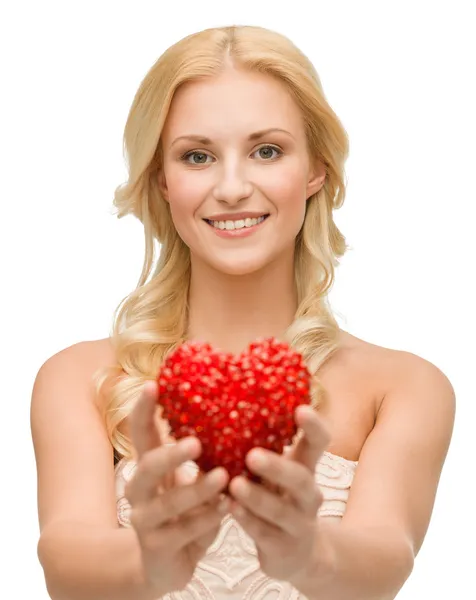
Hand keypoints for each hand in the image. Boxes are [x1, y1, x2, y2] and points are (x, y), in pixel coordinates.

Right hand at [124, 381, 229, 593]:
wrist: (166, 566)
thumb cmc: (185, 512)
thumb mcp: (190, 480)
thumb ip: (202, 456)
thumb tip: (232, 413)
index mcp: (148, 466)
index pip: (140, 432)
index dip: (144, 409)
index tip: (154, 384)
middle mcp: (139, 490)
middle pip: (146, 466)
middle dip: (171, 453)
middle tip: (197, 442)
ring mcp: (144, 520)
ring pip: (167, 502)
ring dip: (197, 489)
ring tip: (223, 477)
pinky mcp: (156, 547)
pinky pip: (184, 530)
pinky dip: (207, 518)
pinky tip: (227, 507)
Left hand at [228, 404, 329, 580]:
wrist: (299, 554)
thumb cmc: (279, 498)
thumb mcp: (278, 473)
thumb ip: (262, 447)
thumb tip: (224, 405)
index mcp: (306, 467)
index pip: (319, 443)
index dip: (314, 427)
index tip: (300, 409)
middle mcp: (308, 494)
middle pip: (301, 478)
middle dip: (278, 467)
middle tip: (252, 455)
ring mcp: (299, 523)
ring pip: (281, 510)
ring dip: (257, 497)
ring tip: (235, 484)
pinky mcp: (284, 549)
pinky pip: (265, 534)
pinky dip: (248, 521)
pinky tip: (230, 509)